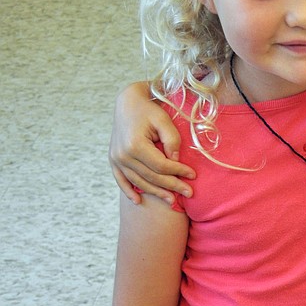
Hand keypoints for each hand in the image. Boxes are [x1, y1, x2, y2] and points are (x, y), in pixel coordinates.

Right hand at [110, 82, 195, 203]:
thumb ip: (172, 140)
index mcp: (135, 145)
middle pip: (151, 177)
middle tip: (189, 193)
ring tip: (172, 201)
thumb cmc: (149, 110)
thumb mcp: (164, 120)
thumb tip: (176, 161)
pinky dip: (129, 192)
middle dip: (172, 186)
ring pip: (139, 182)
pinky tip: (138, 202)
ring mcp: (116, 159)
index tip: (193, 175)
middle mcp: (123, 155)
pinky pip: (121, 180)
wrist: (127, 103)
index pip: (161, 166)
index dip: (178, 172)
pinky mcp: (113, 160)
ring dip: (156, 193)